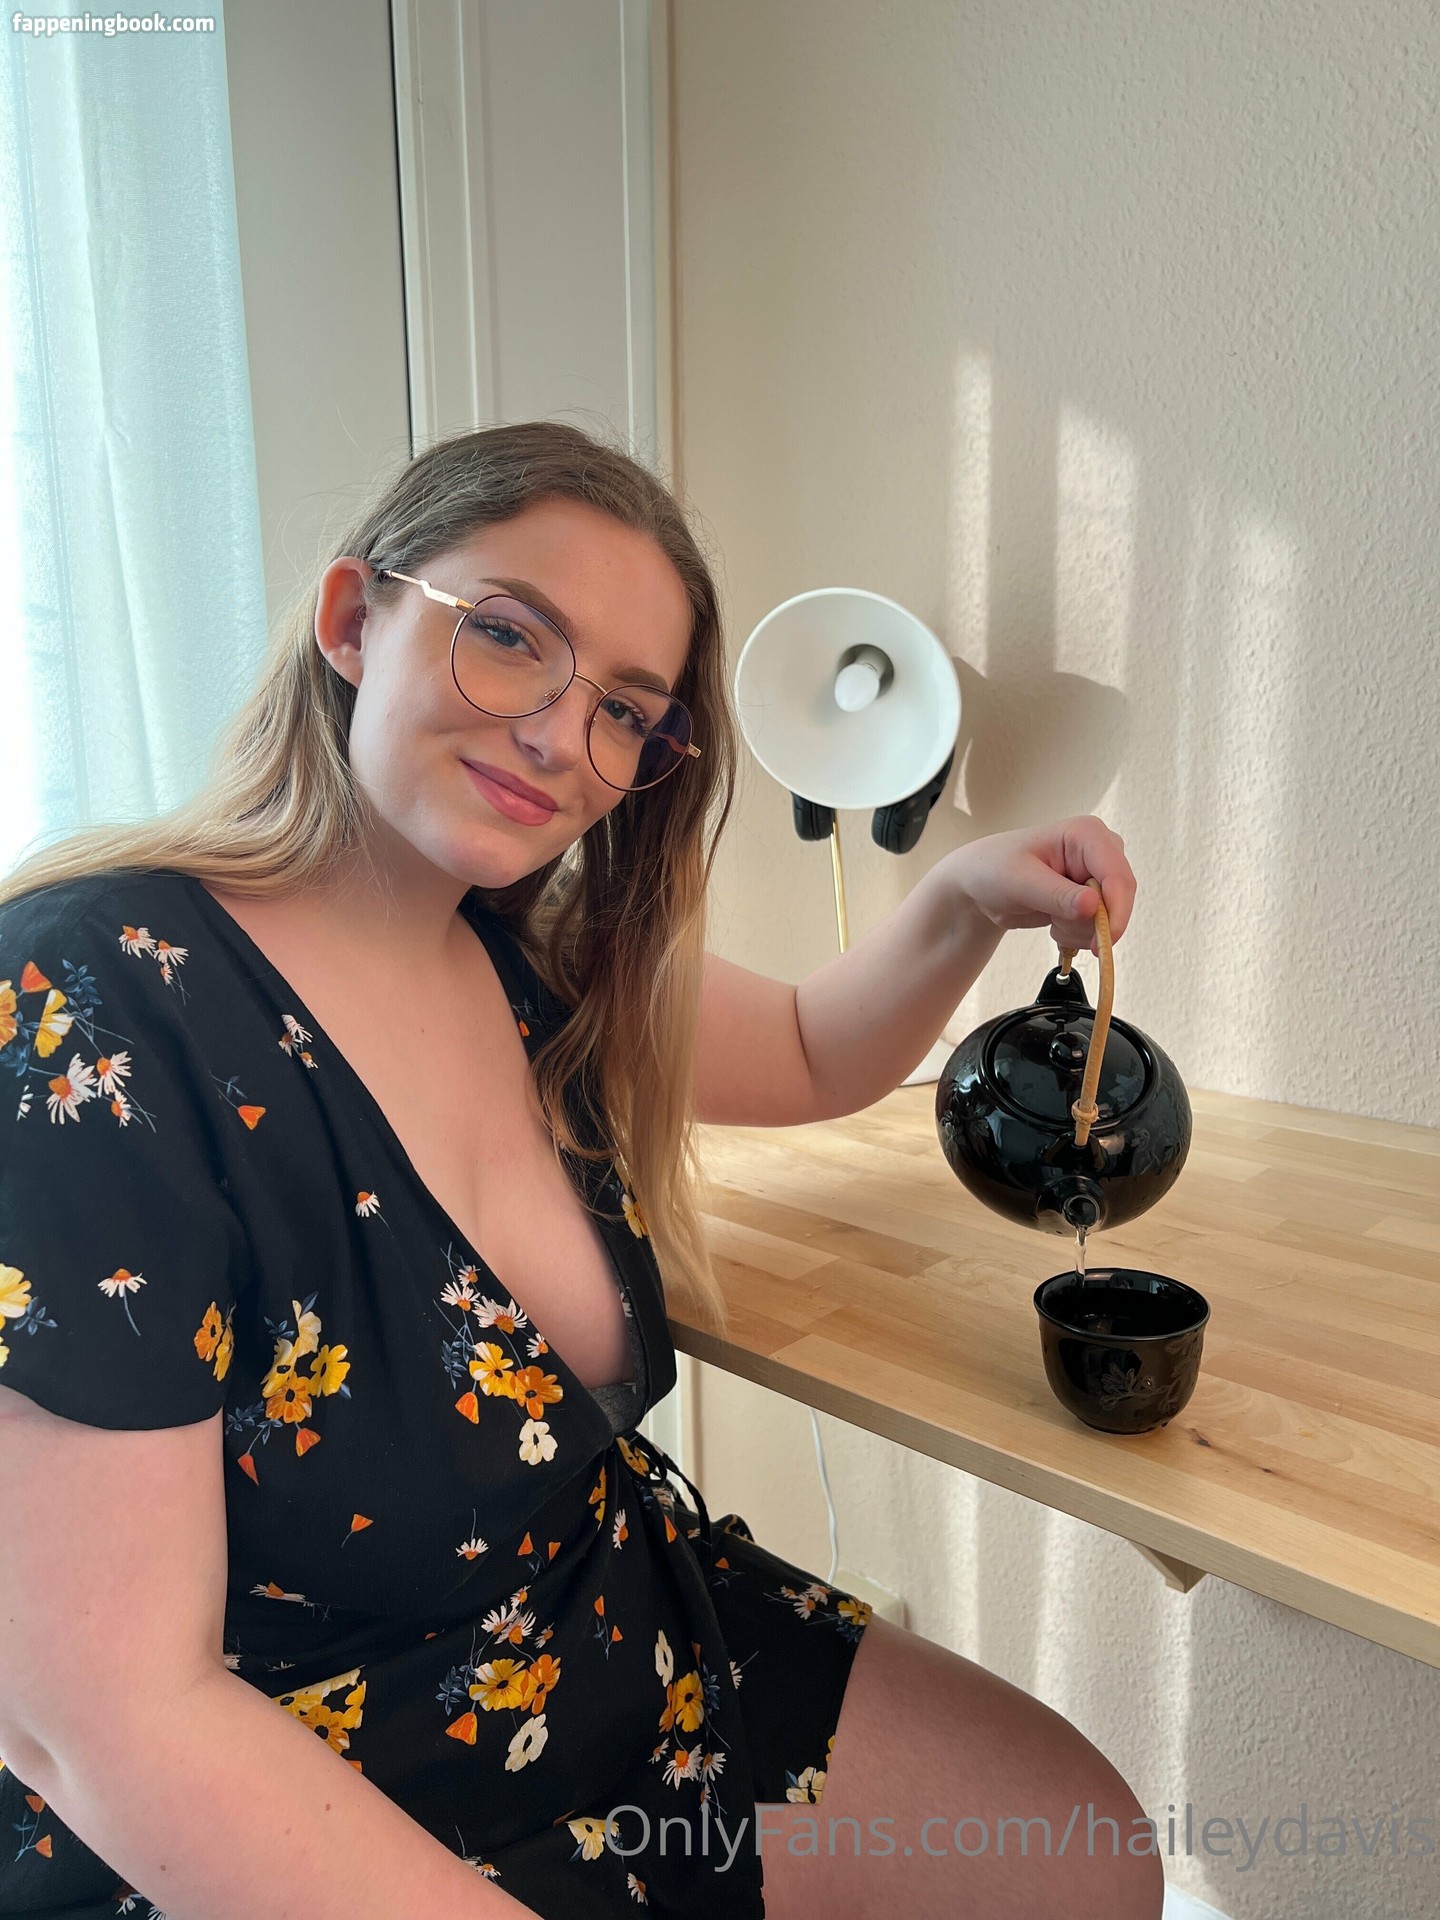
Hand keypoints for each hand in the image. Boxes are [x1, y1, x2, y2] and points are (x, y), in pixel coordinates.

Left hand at [949, 815, 1135, 956]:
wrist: (980, 885)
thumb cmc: (994, 869)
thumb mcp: (1021, 882)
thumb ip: (1058, 895)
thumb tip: (1093, 906)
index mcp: (1086, 834)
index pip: (1117, 875)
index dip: (1117, 910)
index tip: (1103, 941)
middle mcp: (1099, 852)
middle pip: (1119, 898)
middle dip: (1092, 922)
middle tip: (1057, 927)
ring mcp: (1097, 875)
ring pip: (1109, 917)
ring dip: (1080, 929)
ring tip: (1049, 917)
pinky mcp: (1091, 896)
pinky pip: (1098, 926)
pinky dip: (1077, 933)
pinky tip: (1054, 922)